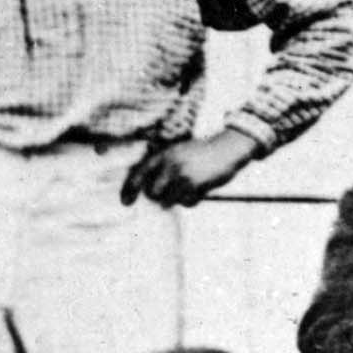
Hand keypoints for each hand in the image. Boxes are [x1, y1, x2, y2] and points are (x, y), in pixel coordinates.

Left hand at [120, 129, 258, 208]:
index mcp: (164, 155)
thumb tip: (150, 188)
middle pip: (152, 192)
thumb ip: (165, 165)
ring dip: (176, 200)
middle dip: (158, 198)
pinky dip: (191, 201)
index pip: (139, 174)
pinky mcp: (196, 185)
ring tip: (187, 192)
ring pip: (168, 200)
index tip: (125, 202)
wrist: (227, 149)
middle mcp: (170, 164)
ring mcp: (183, 175)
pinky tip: (199, 192)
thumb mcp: (180, 151)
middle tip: (166, 198)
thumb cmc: (203, 152)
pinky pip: (186, 202)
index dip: (129, 189)